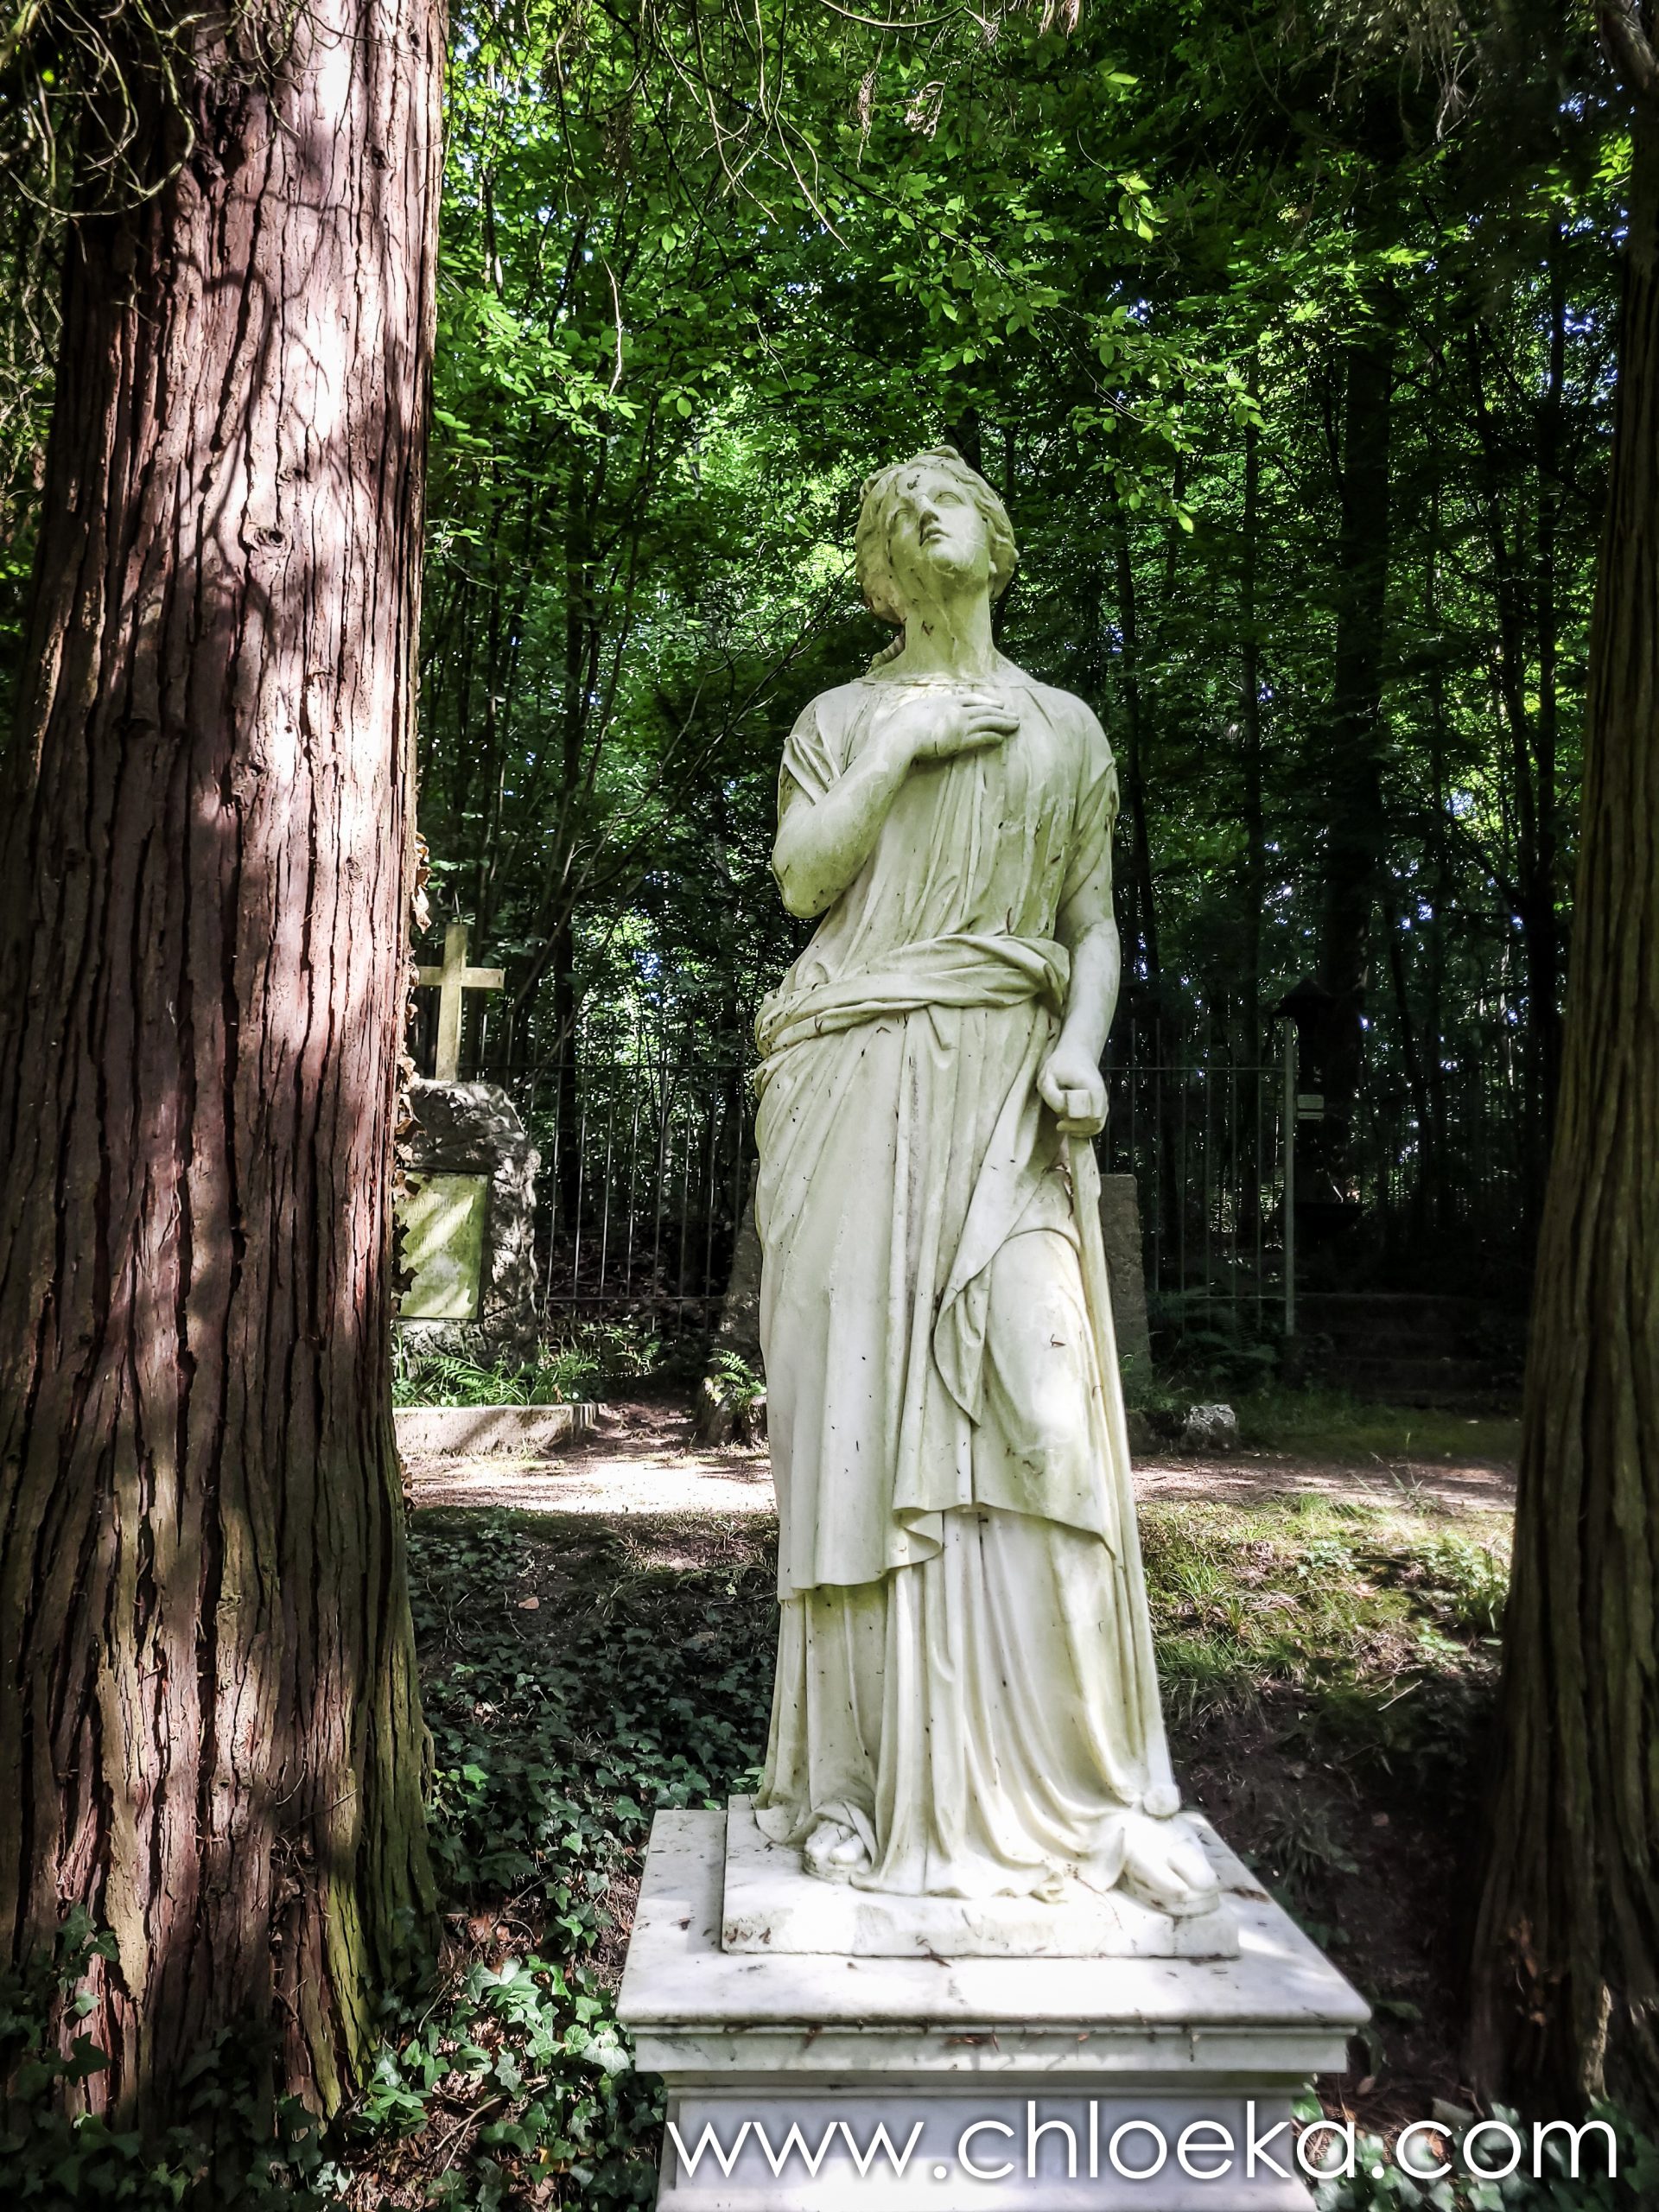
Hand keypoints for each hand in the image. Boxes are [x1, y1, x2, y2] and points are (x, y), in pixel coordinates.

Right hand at [874, 685, 1018, 766]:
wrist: (903, 736)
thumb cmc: (900, 725)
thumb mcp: (910, 711)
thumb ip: (919, 711)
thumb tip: (908, 714)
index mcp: (944, 700)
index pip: (971, 698)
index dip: (986, 701)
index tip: (998, 703)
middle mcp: (956, 710)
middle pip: (984, 709)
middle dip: (1001, 712)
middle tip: (1014, 715)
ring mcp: (959, 724)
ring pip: (988, 721)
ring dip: (1003, 723)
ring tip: (1015, 725)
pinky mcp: (961, 740)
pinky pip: (982, 737)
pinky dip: (993, 736)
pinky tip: (1001, 738)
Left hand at [1038, 1043, 1106, 1135]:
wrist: (1076, 1053)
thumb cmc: (1061, 1064)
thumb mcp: (1048, 1075)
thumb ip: (1051, 1094)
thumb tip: (1062, 1111)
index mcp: (1093, 1088)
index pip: (1090, 1116)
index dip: (1075, 1123)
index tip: (1059, 1122)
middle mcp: (1102, 1097)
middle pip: (1095, 1124)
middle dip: (1076, 1129)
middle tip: (1059, 1125)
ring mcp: (1103, 1102)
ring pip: (1097, 1126)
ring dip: (1080, 1130)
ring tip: (1064, 1125)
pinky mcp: (1101, 1106)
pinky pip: (1096, 1124)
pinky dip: (1084, 1128)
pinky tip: (1070, 1124)